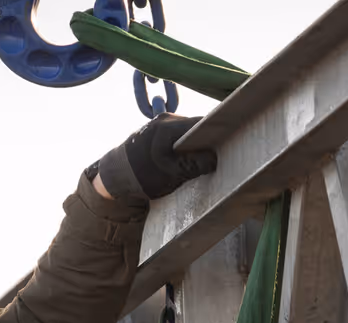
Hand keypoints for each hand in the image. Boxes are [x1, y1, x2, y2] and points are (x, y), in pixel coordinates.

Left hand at [97, 113, 217, 201]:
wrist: (116, 175)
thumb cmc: (140, 177)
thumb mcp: (168, 175)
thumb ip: (192, 166)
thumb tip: (216, 159)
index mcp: (166, 128)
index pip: (201, 124)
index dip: (218, 132)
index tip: (231, 142)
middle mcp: (165, 119)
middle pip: (197, 125)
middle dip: (210, 138)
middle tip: (224, 152)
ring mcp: (162, 122)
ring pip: (190, 129)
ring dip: (199, 141)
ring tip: (210, 155)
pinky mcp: (161, 129)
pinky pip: (181, 132)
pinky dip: (189, 142)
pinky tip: (195, 154)